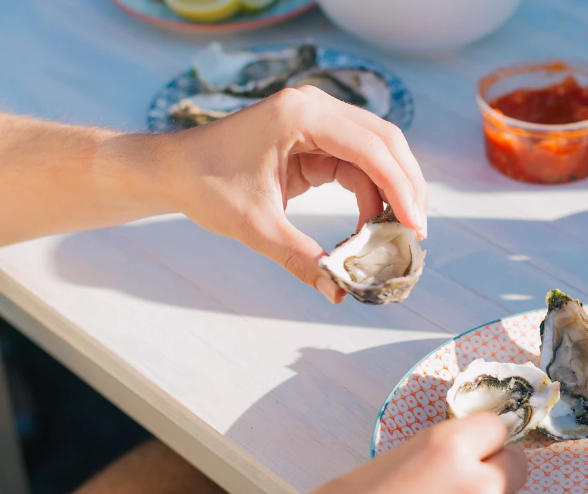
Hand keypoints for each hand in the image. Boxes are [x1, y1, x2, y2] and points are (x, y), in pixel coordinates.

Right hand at [117, 412, 525, 493]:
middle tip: (459, 490)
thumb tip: (455, 466)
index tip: (473, 450)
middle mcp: (478, 488)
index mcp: (449, 449)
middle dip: (494, 474)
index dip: (481, 440)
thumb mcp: (382, 466)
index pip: (497, 428)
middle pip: (517, 469)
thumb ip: (432, 462)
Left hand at [160, 86, 427, 303]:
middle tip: (415, 233)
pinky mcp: (316, 136)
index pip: (370, 148)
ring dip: (392, 191)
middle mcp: (315, 107)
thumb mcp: (255, 226)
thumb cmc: (205, 186)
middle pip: (385, 142)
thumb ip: (300, 258)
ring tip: (397, 234)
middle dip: (406, 188)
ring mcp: (317, 118)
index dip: (399, 189)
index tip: (414, 227)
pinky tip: (371, 225)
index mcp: (300, 116)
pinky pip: (358, 162)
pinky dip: (370, 192)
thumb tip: (337, 293)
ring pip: (377, 151)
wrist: (172, 169)